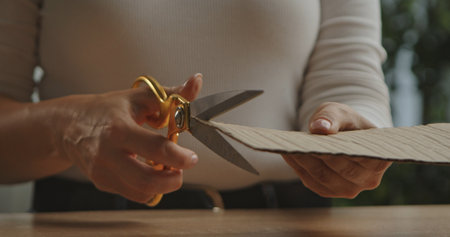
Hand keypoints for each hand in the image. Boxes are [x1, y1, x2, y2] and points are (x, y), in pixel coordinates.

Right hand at [55, 74, 202, 202]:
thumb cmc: (108, 109)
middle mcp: (107, 153)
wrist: (69, 125)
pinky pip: (134, 194)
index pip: (155, 149)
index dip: (179, 157)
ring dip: (163, 185)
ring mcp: (102, 171)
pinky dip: (150, 188)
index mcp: (119, 128)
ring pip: (141, 192)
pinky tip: (152, 172)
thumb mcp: (140, 97)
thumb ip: (173, 93)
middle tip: (181, 168)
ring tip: (168, 169)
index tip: (192, 157)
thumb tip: (197, 82)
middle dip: (173, 179)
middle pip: (146, 180)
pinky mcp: (102, 183)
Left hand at [282, 102, 391, 197]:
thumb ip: (332, 117)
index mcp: (379, 160)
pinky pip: (312, 182)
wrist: (345, 134)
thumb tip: (319, 128)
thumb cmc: (346, 122)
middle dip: (315, 155)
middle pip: (337, 170)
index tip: (315, 138)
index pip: (354, 157)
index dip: (333, 149)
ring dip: (303, 163)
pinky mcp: (331, 191)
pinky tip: (288, 154)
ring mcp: (349, 189)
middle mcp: (368, 180)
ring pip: (322, 178)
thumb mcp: (341, 112)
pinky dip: (299, 169)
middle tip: (295, 143)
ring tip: (288, 147)